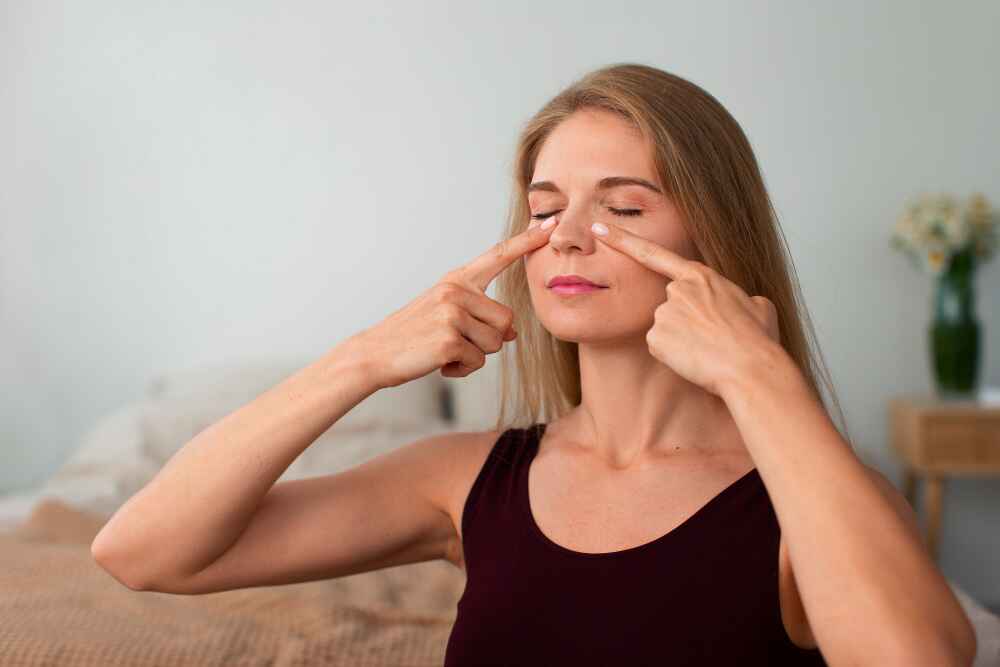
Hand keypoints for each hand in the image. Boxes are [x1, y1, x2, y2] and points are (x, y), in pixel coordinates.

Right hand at [353, 220, 558, 388]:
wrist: (374, 353)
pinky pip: (477, 362)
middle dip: (488, 340)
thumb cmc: (413, 336)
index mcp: (456, 280)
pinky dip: (461, 370)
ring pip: (495, 344)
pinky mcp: (449, 339)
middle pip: (506, 321)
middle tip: (456, 342)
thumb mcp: (445, 315)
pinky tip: (439, 362)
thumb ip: (479, 315)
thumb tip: (512, 333)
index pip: (498, 256)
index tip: (552, 223)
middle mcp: (455, 291)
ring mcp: (452, 314)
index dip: (526, 241)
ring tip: (445, 351)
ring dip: (474, 356)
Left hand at [591, 221, 781, 397]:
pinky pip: (660, 348)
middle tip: (711, 340)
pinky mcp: (656, 336)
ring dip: (681, 341)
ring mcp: (664, 312)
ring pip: (665, 329)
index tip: (599, 230)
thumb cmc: (758, 340)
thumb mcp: (759, 307)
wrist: (750, 368)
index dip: (623, 241)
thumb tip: (744, 304)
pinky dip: (675, 357)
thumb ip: (740, 299)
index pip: (653, 254)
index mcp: (701, 276)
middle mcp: (677, 290)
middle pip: (668, 307)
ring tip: (708, 351)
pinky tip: (695, 360)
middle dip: (684, 324)